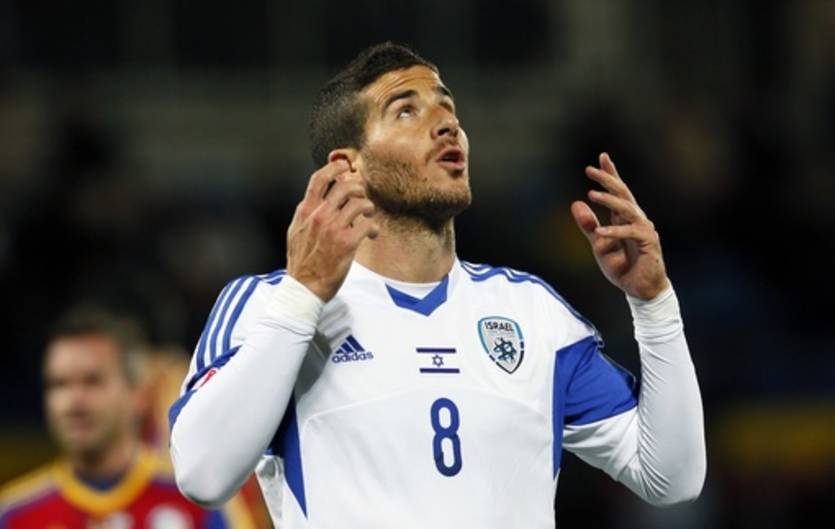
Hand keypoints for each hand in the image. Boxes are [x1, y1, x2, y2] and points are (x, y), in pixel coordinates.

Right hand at [286, 159, 378, 301]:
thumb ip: (307, 213)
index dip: (334, 168)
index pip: (319, 179)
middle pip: (345, 186)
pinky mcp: (348, 242)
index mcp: (305, 211)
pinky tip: (372, 234)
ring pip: (360, 203)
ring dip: (368, 207)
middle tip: (361, 196)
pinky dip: (374, 228)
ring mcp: (333, 228)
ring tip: (368, 215)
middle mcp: (319, 215)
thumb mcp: (296, 231)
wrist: (304, 287)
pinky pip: (368, 224)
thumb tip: (317, 198)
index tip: (344, 166)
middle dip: (358, 188)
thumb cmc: (301, 262)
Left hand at [571, 153, 669, 300]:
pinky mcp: (649, 243)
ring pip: (627, 208)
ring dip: (609, 200)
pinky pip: (630, 232)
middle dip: (608, 179)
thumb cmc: (622, 267)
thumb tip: (576, 203)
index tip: (602, 157)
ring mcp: (644, 229)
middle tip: (589, 169)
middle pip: (623, 193)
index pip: (618, 191)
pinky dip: (614, 232)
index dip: (611, 174)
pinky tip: (599, 233)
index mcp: (624, 218)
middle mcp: (636, 219)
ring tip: (591, 193)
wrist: (639, 290)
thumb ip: (588, 226)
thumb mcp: (598, 245)